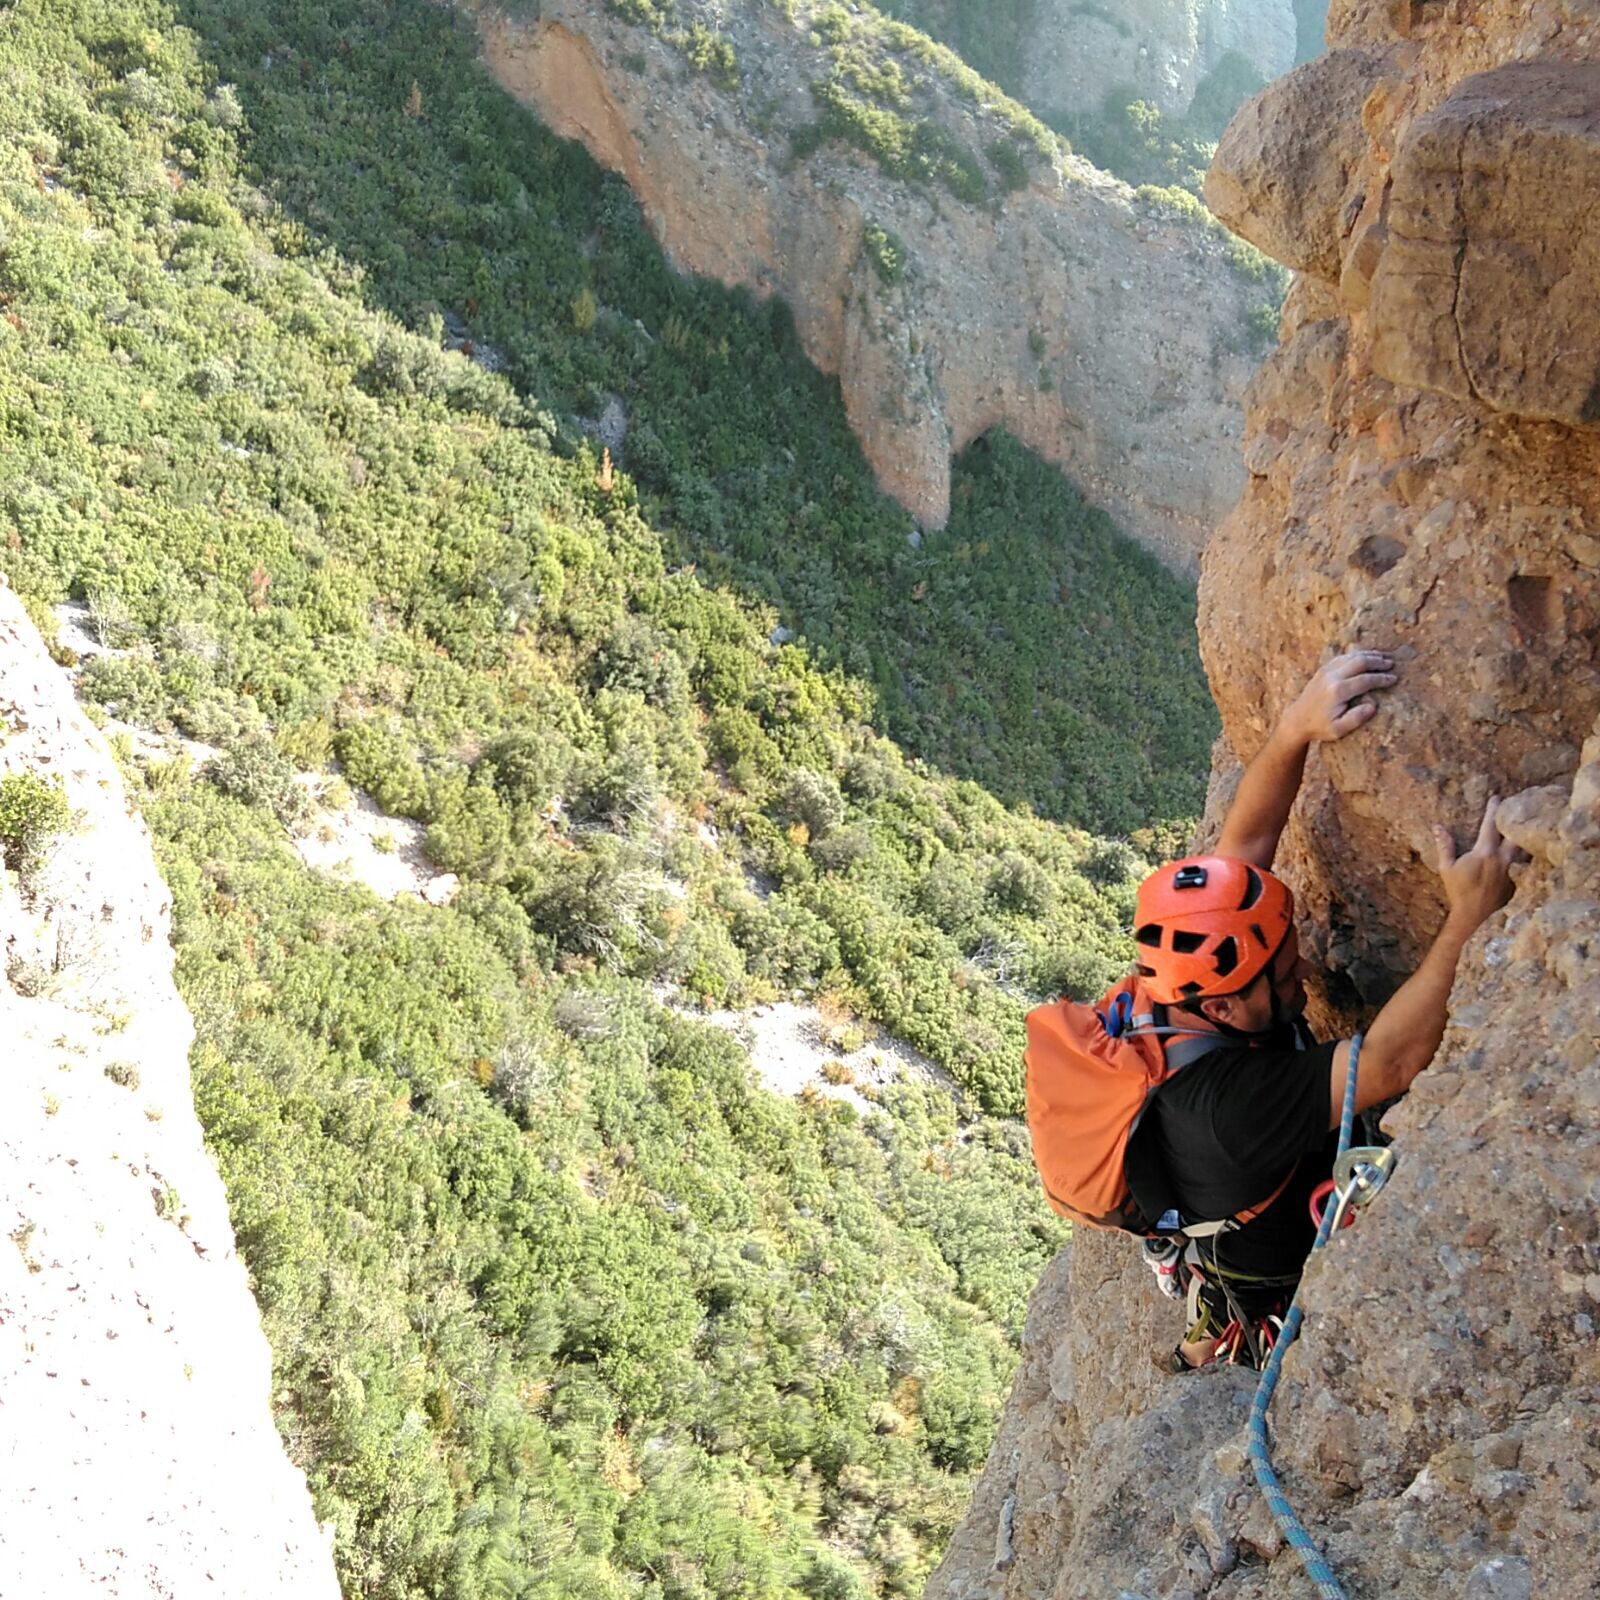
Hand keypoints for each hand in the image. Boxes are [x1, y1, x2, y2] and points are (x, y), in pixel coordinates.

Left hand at [1284, 650, 1396, 743]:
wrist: (1296, 720)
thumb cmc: (1319, 727)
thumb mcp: (1338, 730)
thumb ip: (1356, 718)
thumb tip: (1373, 706)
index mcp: (1338, 691)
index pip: (1366, 680)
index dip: (1382, 679)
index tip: (1394, 679)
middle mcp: (1332, 677)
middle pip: (1360, 662)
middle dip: (1378, 661)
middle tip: (1392, 663)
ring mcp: (1326, 671)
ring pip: (1352, 656)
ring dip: (1369, 655)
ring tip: (1384, 656)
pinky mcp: (1323, 670)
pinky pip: (1343, 657)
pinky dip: (1357, 654)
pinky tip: (1367, 656)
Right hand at [1434, 796, 1519, 931]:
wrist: (1474, 915)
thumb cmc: (1457, 891)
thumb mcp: (1446, 868)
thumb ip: (1445, 845)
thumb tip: (1437, 827)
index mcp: (1485, 852)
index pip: (1492, 825)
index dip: (1494, 809)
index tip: (1497, 797)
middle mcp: (1502, 859)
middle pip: (1514, 833)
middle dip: (1514, 819)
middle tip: (1515, 807)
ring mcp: (1512, 870)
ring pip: (1521, 847)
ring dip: (1519, 836)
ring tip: (1519, 828)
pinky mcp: (1516, 880)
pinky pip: (1521, 862)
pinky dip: (1520, 854)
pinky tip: (1520, 851)